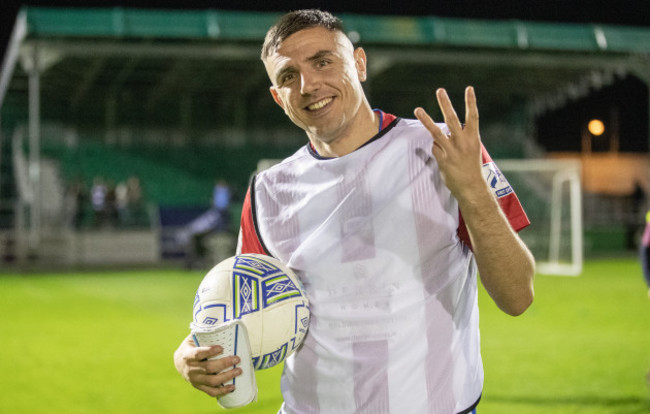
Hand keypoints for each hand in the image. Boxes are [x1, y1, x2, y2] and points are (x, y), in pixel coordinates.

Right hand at [174, 334, 242, 396]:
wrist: (178, 363)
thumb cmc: (190, 347)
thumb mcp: (192, 338)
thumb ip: (203, 334)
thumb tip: (218, 324)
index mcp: (187, 355)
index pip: (198, 354)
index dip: (209, 351)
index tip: (221, 348)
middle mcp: (190, 369)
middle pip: (208, 368)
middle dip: (224, 363)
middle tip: (237, 359)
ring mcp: (194, 379)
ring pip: (211, 381)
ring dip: (227, 376)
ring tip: (238, 371)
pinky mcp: (199, 386)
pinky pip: (211, 391)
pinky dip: (222, 391)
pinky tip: (232, 387)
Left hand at [414, 86, 484, 200]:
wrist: (471, 187)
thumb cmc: (471, 167)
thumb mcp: (472, 149)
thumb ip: (460, 137)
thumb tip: (447, 130)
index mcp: (473, 138)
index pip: (473, 116)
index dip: (471, 102)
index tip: (469, 88)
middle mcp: (462, 142)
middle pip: (452, 119)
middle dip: (445, 104)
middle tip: (439, 90)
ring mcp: (451, 150)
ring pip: (436, 132)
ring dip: (426, 119)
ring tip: (417, 109)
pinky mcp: (442, 159)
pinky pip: (434, 148)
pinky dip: (436, 149)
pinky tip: (443, 155)